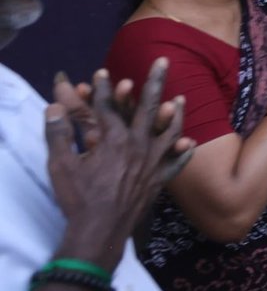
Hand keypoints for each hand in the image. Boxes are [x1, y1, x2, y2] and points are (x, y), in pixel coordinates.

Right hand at [45, 61, 193, 269]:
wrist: (100, 230)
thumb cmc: (79, 198)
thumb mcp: (61, 165)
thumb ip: (58, 134)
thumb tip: (53, 108)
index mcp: (114, 140)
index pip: (108, 107)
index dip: (103, 89)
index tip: (102, 72)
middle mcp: (138, 146)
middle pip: (147, 108)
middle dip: (155, 82)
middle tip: (163, 60)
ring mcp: (152, 163)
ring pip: (168, 132)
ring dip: (174, 115)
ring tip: (179, 99)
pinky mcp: (158, 181)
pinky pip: (175, 164)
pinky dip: (183, 153)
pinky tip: (190, 144)